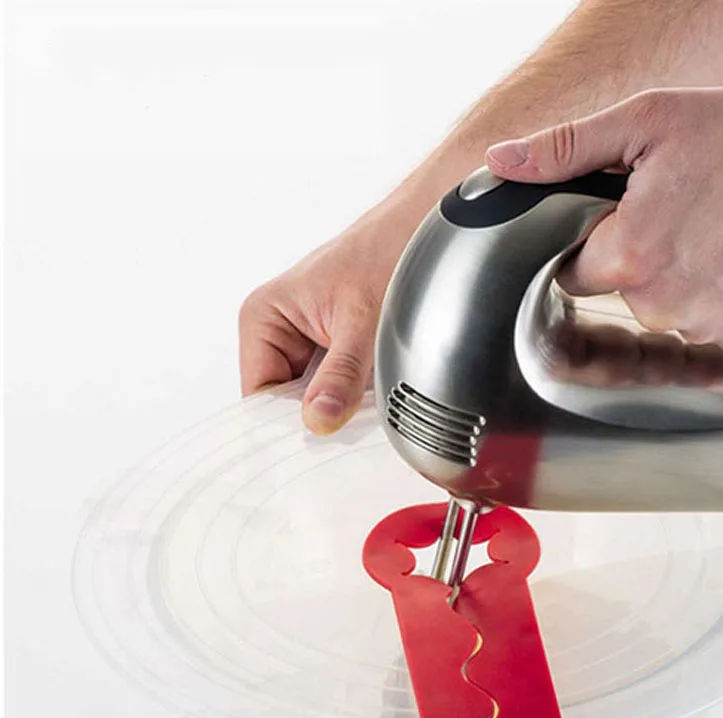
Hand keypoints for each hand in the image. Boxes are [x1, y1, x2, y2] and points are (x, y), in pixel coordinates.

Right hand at [238, 198, 416, 433]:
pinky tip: (375, 394)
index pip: (258, 398)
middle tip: (352, 424)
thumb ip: (341, 375)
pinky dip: (355, 399)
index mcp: (263, 319)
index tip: (318, 441)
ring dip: (341, 409)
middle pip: (284, 405)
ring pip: (314, 402)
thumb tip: (318, 420)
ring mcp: (305, 345)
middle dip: (318, 418)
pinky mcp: (333, 353)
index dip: (285, 424)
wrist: (421, 228)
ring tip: (368, 399)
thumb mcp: (363, 322)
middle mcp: (276, 334)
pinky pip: (336, 391)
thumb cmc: (384, 253)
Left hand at [486, 86, 722, 352]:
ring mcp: (701, 328)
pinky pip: (702, 321)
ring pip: (662, 308)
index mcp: (628, 255)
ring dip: (679, 276)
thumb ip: (567, 149)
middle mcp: (660, 304)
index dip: (595, 241)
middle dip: (639, 255)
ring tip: (719, 227)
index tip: (623, 218)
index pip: (574, 270)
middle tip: (684, 210)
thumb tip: (503, 162)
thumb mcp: (652, 121)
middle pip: (619, 291)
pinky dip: (715, 294)